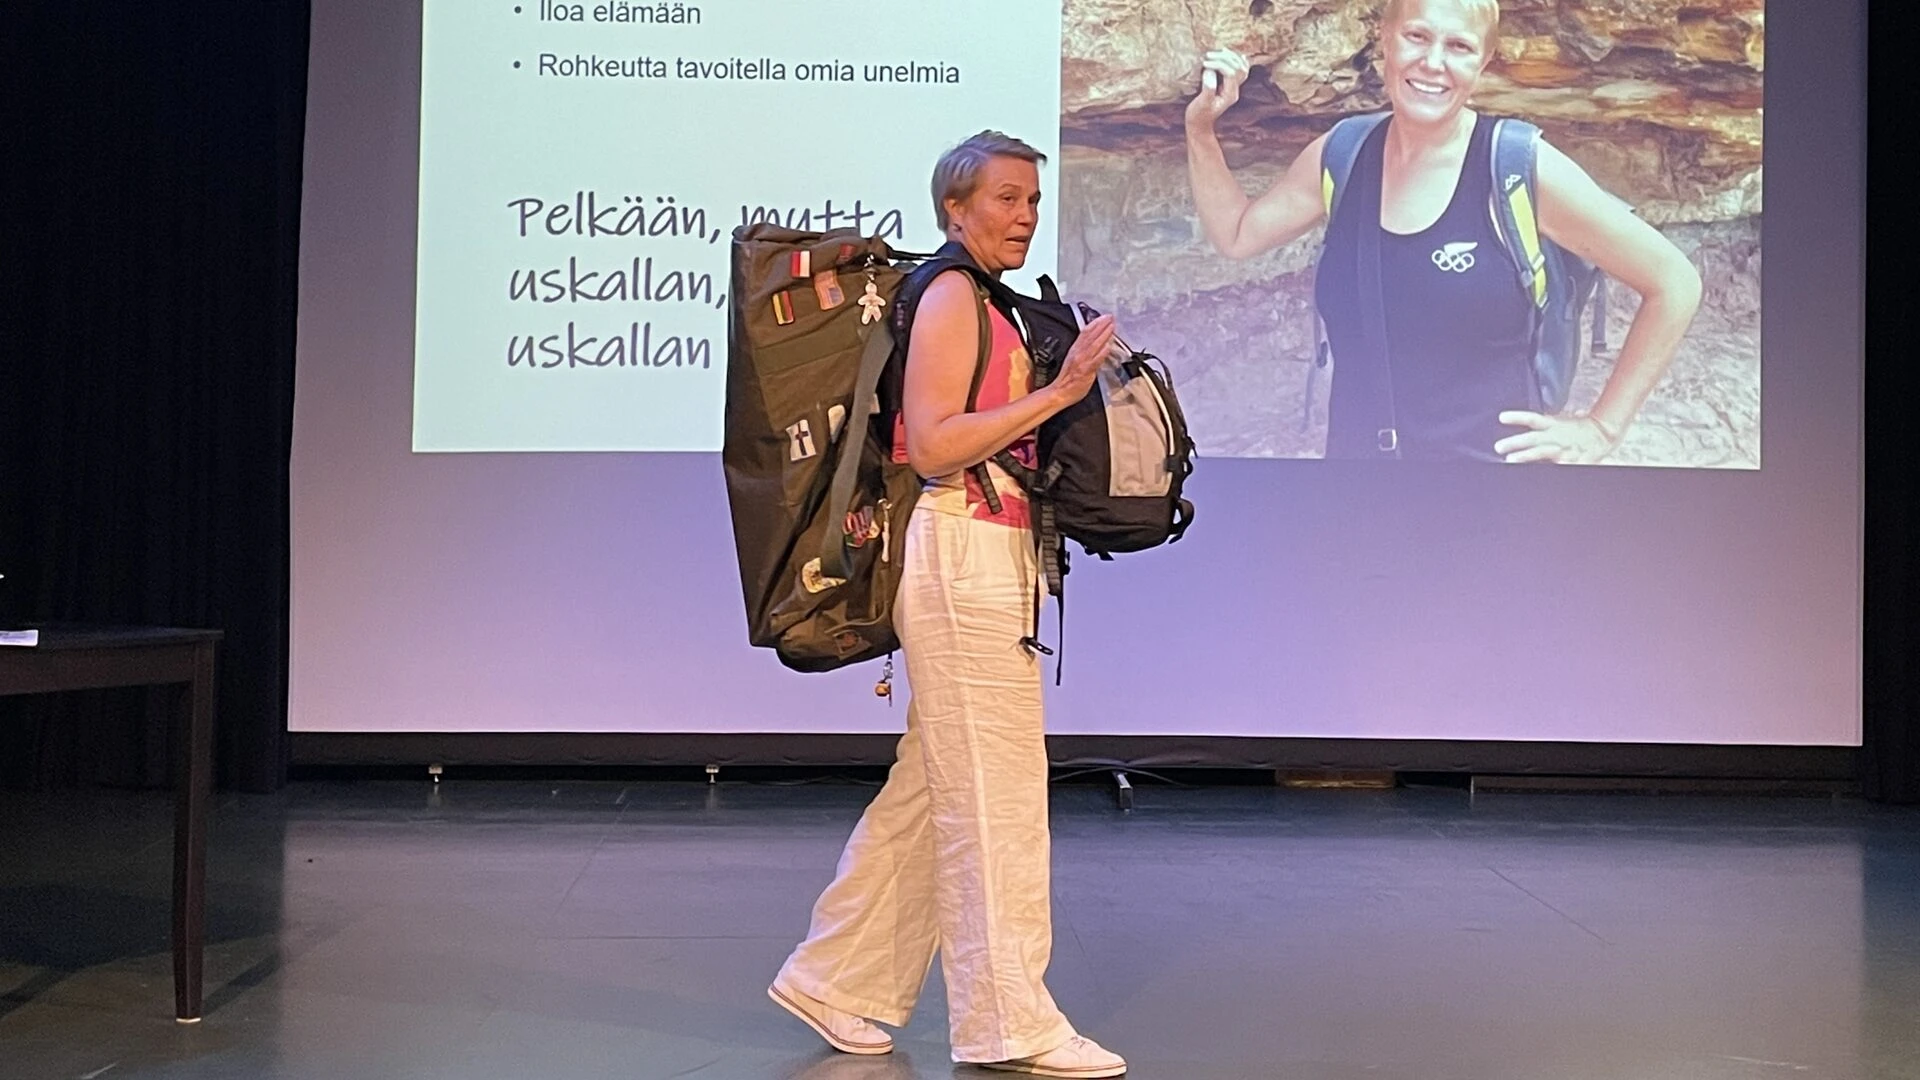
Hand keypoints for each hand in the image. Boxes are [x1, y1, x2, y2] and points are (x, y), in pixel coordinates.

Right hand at [1048, 314, 1115, 408]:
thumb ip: (1084, 353)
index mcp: (1075, 350)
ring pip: (1094, 344)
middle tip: (1111, 317)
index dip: (1095, 323)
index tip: (1103, 317)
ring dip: (1104, 334)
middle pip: (1091, 335)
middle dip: (1102, 325)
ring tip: (1112, 326)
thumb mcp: (1073, 361)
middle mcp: (1078, 354)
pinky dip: (1102, 352)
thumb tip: (1095, 346)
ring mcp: (1083, 361)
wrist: (1060, 393)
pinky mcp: (1087, 371)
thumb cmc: (1067, 381)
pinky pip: (1096, 359)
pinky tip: (1108, 346)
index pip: (1085, 333)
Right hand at [1185, 50, 1250, 130]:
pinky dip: (1238, 62)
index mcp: (1229, 95)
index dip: (1218, 64)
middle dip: (1224, 58)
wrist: (1199, 124)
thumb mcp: (1201, 103)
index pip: (1230, 72)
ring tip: (1218, 52)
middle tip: (1208, 55)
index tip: (1204, 63)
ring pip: (1240, 68)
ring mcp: (1233, 89)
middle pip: (1238, 68)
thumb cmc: (1198, 115)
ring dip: (1230, 57)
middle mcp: (1234, 91)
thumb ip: (1207, 88)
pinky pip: (1239, 72)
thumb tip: (1209, 71)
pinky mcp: (1228, 87)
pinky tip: (1239, 55)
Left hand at [1494, 411, 1620, 463]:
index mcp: (1553, 425)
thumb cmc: (1577, 429)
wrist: (1603, 432)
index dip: (1517, 417)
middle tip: (1499, 446)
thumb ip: (1542, 427)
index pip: (1532, 418)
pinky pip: (1559, 466)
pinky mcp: (1571, 460)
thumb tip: (1524, 433)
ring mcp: (1563, 449)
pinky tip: (1540, 473)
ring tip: (1510, 460)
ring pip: (1541, 452)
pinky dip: (1550, 469)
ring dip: (1525, 456)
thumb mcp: (1559, 423)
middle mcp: (1556, 436)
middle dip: (1514, 442)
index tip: (1501, 417)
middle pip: (1532, 437)